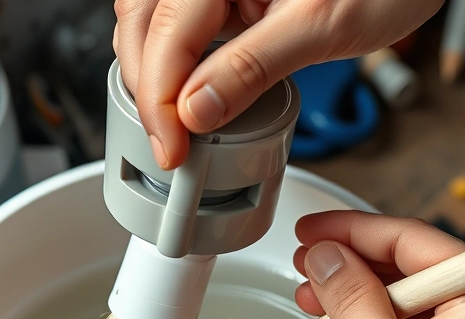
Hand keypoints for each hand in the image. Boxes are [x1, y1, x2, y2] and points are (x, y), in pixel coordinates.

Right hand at [114, 0, 442, 168]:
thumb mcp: (321, 27)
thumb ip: (251, 68)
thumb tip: (197, 111)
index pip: (168, 31)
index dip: (160, 97)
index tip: (172, 147)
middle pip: (143, 23)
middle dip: (147, 88)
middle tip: (169, 144)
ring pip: (151, 24)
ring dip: (153, 76)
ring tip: (173, 125)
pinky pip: (178, 25)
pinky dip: (173, 64)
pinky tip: (187, 95)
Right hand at [293, 212, 464, 318]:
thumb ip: (350, 294)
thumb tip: (331, 258)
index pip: (413, 240)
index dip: (351, 232)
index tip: (313, 233)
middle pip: (418, 271)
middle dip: (354, 273)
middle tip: (308, 274)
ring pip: (421, 308)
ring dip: (364, 309)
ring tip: (317, 316)